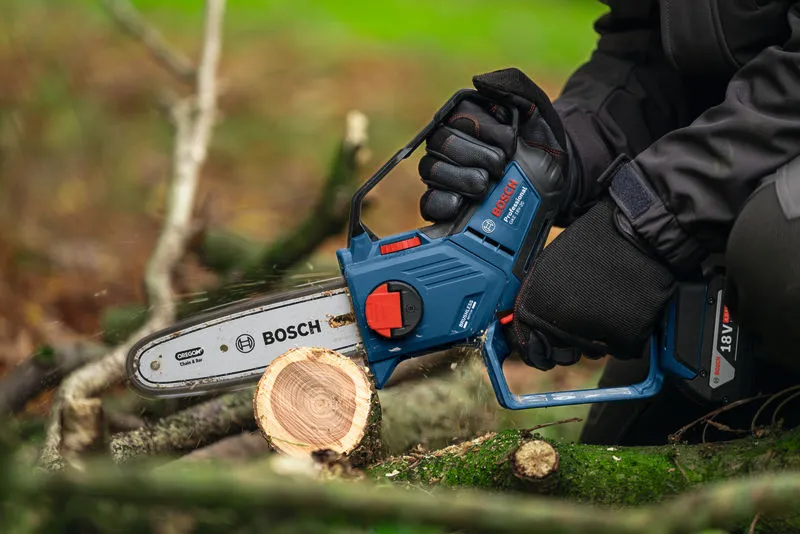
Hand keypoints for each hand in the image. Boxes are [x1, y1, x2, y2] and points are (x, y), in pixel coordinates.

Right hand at [419, 68, 574, 221]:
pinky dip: (441, 203)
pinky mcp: (444, 201)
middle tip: (501, 167)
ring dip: (460, 179)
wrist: (553, 180)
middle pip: (441, 143)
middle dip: (475, 156)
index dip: (484, 131)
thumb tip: (478, 81)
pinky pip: (428, 203)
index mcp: (467, 115)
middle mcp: (449, 142)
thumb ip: (513, 86)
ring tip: (485, 186)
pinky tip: (459, 204)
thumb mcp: (536, 109)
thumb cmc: (539, 142)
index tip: (511, 144)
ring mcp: (443, 172)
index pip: (457, 117)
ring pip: (431, 170)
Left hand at [510, 196, 675, 369]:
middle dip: (570, 344)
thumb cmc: (594, 242)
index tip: (545, 349)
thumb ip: (537, 298)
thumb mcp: (549, 264)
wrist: (636, 233)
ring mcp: (595, 331)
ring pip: (593, 352)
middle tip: (584, 320)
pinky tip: (624, 308)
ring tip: (606, 305)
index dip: (540, 349)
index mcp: (539, 305)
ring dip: (597, 339)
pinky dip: (625, 335)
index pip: (531, 349)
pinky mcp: (627, 336)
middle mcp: (563, 322)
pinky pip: (623, 349)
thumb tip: (530, 324)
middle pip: (563, 354)